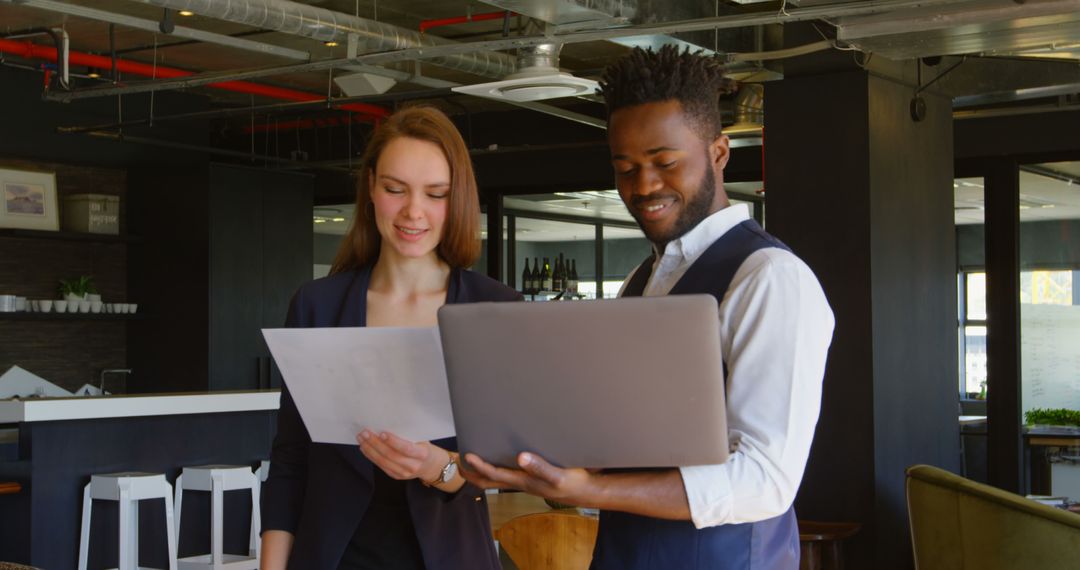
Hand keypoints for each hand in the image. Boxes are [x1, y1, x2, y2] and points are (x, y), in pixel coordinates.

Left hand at [357, 429, 444, 482]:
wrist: (431, 466)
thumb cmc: (425, 448)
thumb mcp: (423, 439)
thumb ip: (409, 434)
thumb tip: (388, 422)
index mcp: (422, 454)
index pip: (406, 448)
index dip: (393, 441)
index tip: (382, 432)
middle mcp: (413, 466)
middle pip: (391, 455)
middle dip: (375, 443)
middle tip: (365, 432)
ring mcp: (403, 473)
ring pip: (383, 461)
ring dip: (370, 450)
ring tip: (362, 439)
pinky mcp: (396, 476)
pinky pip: (381, 466)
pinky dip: (371, 456)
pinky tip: (365, 448)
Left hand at [462, 452, 597, 506]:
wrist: (584, 491)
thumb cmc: (572, 482)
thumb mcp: (558, 475)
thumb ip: (540, 466)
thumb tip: (520, 457)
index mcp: (523, 480)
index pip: (495, 474)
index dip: (479, 466)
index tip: (467, 455)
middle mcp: (520, 482)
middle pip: (489, 481)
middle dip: (472, 474)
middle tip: (458, 463)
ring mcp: (524, 482)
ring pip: (496, 479)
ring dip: (481, 472)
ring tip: (471, 461)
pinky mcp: (530, 479)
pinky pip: (506, 476)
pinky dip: (494, 470)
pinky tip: (498, 460)